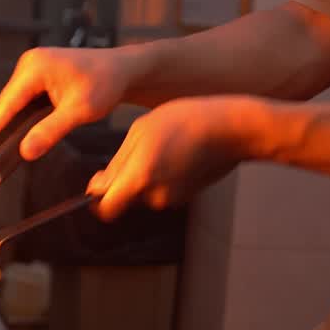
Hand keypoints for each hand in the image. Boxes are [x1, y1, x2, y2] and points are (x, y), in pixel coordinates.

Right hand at [0, 46, 144, 159]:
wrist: (124, 69)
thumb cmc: (107, 84)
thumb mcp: (80, 111)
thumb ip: (51, 131)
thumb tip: (25, 151)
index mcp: (36, 67)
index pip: (7, 103)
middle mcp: (29, 62)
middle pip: (7, 101)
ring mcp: (32, 66)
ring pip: (13, 100)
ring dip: (7, 120)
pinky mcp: (38, 72)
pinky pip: (22, 97)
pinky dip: (18, 114)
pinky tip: (13, 130)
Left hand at [87, 96, 266, 220]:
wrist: (233, 128)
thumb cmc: (185, 120)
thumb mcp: (141, 131)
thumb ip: (117, 164)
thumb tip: (97, 188)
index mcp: (139, 177)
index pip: (106, 209)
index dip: (96, 200)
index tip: (97, 182)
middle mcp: (155, 195)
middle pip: (123, 199)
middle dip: (121, 182)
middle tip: (135, 152)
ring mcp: (173, 199)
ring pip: (142, 194)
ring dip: (142, 177)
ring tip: (160, 147)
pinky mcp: (186, 196)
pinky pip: (161, 191)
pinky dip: (160, 177)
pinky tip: (174, 154)